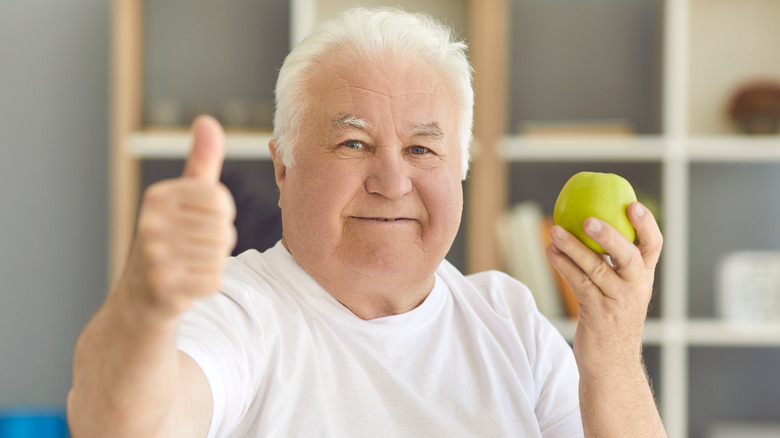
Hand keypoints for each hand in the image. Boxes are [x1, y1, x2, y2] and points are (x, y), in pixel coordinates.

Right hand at [120, 115, 236, 318]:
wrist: (139, 299)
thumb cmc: (169, 240)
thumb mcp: (181, 198)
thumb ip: (201, 161)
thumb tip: (208, 120)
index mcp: (158, 197)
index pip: (219, 200)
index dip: (221, 214)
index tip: (200, 222)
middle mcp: (151, 222)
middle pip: (223, 229)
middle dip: (218, 242)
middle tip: (191, 248)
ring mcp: (155, 256)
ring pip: (220, 255)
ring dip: (212, 263)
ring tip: (188, 263)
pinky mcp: (164, 287)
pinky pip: (214, 280)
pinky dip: (208, 284)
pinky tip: (187, 282)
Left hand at [546, 202, 662, 375]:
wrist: (611, 364)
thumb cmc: (611, 320)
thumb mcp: (619, 291)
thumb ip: (612, 264)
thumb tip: (589, 224)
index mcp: (643, 278)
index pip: (653, 246)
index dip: (646, 224)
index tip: (632, 204)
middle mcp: (636, 288)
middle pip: (628, 256)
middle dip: (610, 235)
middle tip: (588, 219)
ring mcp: (619, 303)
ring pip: (597, 269)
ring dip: (573, 248)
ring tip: (555, 232)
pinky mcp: (599, 315)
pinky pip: (579, 284)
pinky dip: (563, 266)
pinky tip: (550, 252)